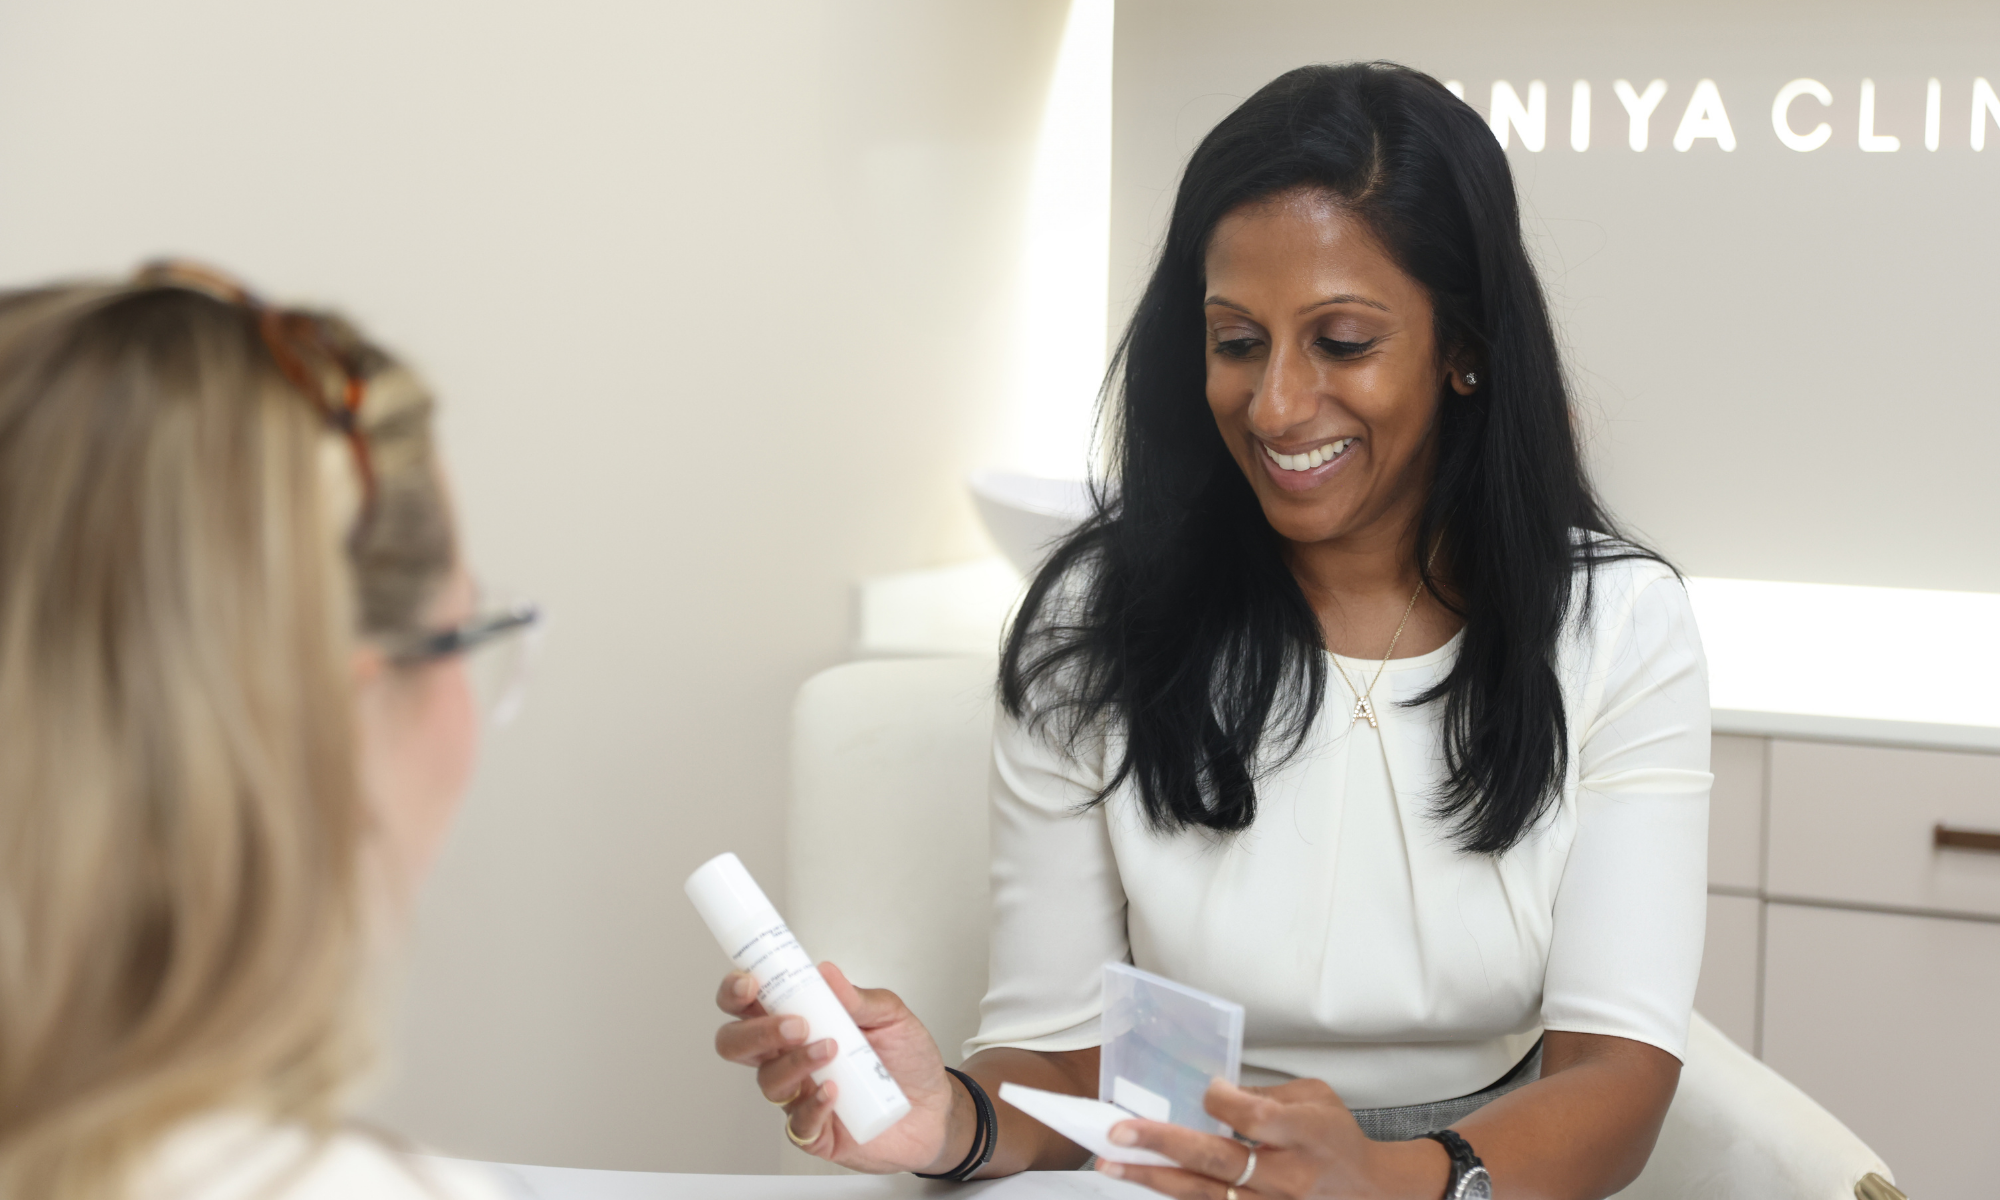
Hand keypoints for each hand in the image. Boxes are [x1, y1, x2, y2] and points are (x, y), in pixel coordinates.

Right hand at [712, 961, 956, 1173]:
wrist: (936, 1109)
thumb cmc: (907, 1061)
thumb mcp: (892, 1017)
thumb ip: (860, 997)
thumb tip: (827, 973)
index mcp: (800, 1022)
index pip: (749, 1004)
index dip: (736, 992)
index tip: (750, 982)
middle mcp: (790, 1058)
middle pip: (737, 1045)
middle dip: (756, 1032)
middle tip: (794, 1024)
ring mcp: (799, 1096)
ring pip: (768, 1081)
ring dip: (795, 1062)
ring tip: (830, 1050)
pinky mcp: (814, 1132)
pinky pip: (798, 1123)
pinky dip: (813, 1105)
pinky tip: (833, 1092)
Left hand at [1095, 1078, 1447, 1199]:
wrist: (1368, 1191)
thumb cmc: (1337, 1138)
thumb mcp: (1314, 1097)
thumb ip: (1263, 1094)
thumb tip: (1210, 1094)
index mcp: (1303, 1134)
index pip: (1252, 1118)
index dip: (1221, 1101)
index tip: (1204, 1089)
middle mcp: (1285, 1175)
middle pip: (1217, 1160)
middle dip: (1163, 1143)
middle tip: (1120, 1131)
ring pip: (1204, 1194)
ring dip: (1154, 1178)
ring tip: (1113, 1164)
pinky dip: (1178, 1196)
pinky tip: (1146, 1183)